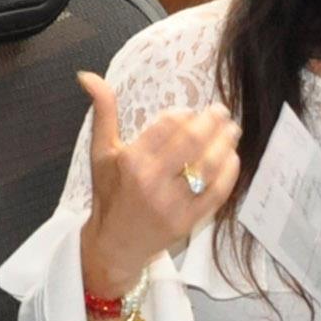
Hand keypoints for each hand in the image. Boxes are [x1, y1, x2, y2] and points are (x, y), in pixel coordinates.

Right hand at [77, 72, 238, 299]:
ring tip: (231, 131)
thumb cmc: (109, 194)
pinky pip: (217, 192)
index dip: (184, 114)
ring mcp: (173, 204)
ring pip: (209, 166)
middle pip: (193, 142)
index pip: (168, 125)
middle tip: (221, 111)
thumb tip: (88, 75)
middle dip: (212, 121)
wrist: (115, 244)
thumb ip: (102, 111)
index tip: (191, 111)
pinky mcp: (188, 221)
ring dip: (225, 144)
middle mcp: (152, 183)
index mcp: (131, 162)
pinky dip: (229, 172)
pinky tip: (232, 158)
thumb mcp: (101, 151)